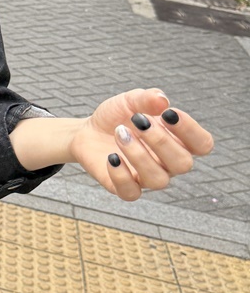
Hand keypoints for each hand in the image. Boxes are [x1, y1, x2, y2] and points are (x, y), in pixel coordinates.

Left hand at [68, 88, 213, 201]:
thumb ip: (147, 98)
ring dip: (139, 155)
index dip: (191, 130)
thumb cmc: (118, 116)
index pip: (203, 144)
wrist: (88, 131)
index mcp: (178, 142)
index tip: (168, 113)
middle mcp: (167, 164)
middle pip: (183, 164)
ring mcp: (147, 178)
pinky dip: (121, 176)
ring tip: (120, 132)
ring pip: (158, 180)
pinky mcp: (124, 188)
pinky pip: (131, 193)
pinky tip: (111, 157)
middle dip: (161, 141)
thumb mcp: (130, 101)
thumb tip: (162, 100)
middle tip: (138, 121)